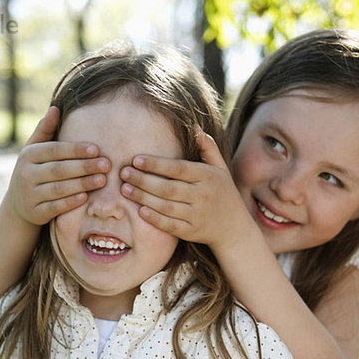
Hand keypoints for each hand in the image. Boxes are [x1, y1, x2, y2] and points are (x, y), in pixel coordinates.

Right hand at [6, 106, 110, 224]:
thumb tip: (55, 108)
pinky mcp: (35, 212)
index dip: (76, 150)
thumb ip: (46, 130)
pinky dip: (70, 202)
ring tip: (102, 180)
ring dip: (82, 184)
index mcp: (28, 155)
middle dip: (84, 167)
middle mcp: (25, 174)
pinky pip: (55, 207)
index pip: (55, 150)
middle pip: (59, 169)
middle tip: (106, 164)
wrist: (19, 204)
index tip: (97, 149)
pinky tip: (85, 197)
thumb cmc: (35, 170)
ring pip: (58, 189)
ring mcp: (29, 195)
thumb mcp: (35, 150)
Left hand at [120, 127, 251, 251]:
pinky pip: (170, 226)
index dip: (156, 164)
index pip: (179, 169)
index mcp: (208, 177)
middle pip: (168, 188)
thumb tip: (193, 125)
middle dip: (143, 180)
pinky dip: (155, 219)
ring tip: (125, 190)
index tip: (136, 159)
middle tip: (123, 173)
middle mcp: (203, 196)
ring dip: (143, 198)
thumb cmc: (223, 192)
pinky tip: (140, 210)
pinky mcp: (192, 232)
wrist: (235, 228)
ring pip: (166, 206)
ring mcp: (198, 215)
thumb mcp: (220, 168)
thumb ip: (207, 147)